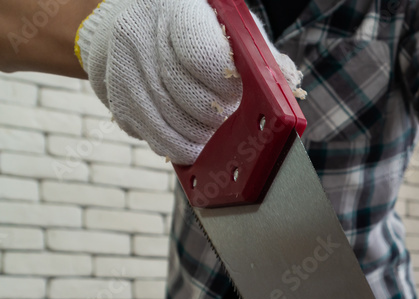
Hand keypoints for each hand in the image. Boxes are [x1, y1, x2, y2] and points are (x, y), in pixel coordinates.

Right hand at [76, 0, 302, 164]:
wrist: (129, 21)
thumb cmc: (194, 27)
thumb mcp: (226, 25)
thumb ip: (256, 54)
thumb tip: (284, 91)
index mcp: (177, 10)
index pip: (207, 60)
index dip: (229, 88)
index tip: (238, 94)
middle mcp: (141, 35)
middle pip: (190, 98)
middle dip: (219, 118)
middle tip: (231, 119)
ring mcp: (123, 68)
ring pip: (173, 124)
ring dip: (203, 139)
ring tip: (217, 135)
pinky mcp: (117, 99)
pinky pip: (155, 138)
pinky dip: (181, 148)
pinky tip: (195, 144)